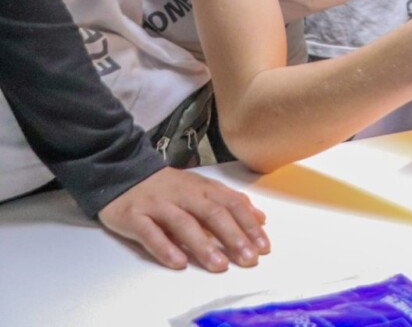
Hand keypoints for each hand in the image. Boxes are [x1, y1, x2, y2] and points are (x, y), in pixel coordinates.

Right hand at [97, 167, 268, 271]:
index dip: (249, 225)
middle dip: (233, 236)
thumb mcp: (202, 188)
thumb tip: (260, 218)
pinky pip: (150, 233)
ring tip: (220, 265)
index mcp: (203, 188)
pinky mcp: (134, 216)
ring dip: (203, 245)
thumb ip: (230, 202)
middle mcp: (184, 195)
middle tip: (248, 258)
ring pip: (184, 224)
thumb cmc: (169, 187)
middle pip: (213, 214)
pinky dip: (165, 248)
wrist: (122, 171)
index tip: (263, 246)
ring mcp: (158, 205)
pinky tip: (179, 263)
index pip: (232, 204)